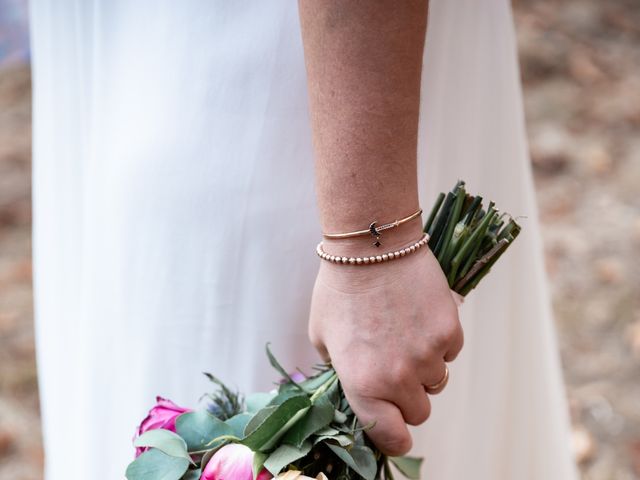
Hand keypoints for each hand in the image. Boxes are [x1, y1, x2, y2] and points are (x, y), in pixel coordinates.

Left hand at [308, 233, 463, 455]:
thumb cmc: (339, 289)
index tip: (395, 431)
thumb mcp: (322, 336)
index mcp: (362, 384)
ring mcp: (428, 355)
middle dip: (407, 397)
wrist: (371, 246)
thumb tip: (358, 385)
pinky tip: (419, 317)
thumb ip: (341, 370)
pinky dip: (439, 342)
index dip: (394, 438)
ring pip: (437, 382)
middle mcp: (398, 377)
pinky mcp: (450, 331)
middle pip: (419, 412)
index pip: (391, 437)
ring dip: (424, 368)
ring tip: (404, 334)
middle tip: (395, 370)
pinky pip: (450, 352)